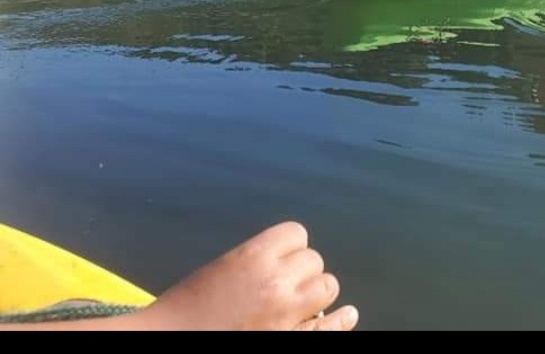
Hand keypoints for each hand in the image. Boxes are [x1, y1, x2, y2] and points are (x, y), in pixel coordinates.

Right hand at [138, 221, 358, 330]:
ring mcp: (285, 314)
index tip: (281, 259)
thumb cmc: (186, 310)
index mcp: (253, 256)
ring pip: (327, 288)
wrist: (167, 341)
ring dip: (316, 294)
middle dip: (301, 272)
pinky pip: (330, 326)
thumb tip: (289, 263)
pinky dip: (340, 320)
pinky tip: (346, 315)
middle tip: (284, 287)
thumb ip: (256, 262)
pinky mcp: (291, 338)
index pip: (296, 234)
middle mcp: (275, 281)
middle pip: (313, 261)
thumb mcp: (221, 270)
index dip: (290, 247)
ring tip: (302, 303)